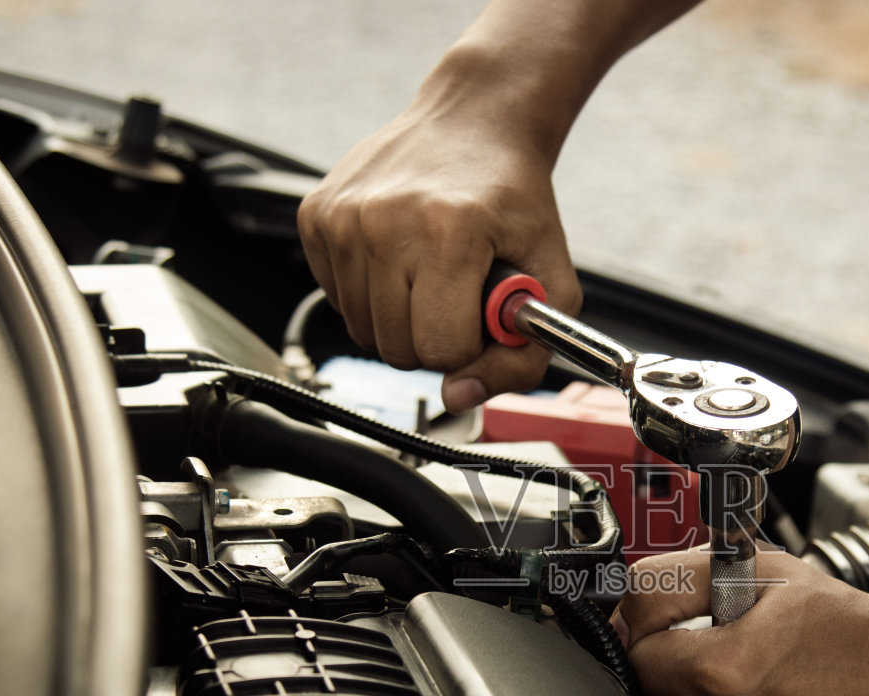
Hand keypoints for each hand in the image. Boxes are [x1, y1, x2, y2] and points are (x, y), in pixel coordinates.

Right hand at [298, 96, 580, 412]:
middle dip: (434, 338)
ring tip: (432, 272)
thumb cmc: (516, 202)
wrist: (473, 123)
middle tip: (460, 293)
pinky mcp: (315, 215)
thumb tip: (456, 399)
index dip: (470, 347)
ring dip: (402, 319)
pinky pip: (338, 300)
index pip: (442, 350)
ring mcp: (343, 217)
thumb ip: (521, 359)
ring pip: (364, 333)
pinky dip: (372, 293)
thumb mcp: (552, 282)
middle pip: (397, 350)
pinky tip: (400, 255)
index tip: (484, 312)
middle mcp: (385, 221)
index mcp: (450, 231)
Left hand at [614, 547, 868, 695]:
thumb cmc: (857, 627)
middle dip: (664, 672)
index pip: (634, 652)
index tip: (669, 626)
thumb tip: (628, 599)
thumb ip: (684, 578)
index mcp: (722, 673)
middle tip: (704, 652)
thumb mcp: (766, 571)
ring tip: (738, 686)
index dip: (647, 630)